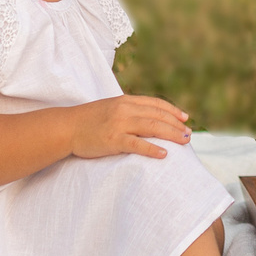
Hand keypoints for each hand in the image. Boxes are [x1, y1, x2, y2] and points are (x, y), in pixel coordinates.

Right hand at [70, 95, 191, 159]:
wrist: (66, 127)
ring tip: (184, 142)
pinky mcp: (112, 139)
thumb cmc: (88, 120)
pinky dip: (152, 148)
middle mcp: (125, 110)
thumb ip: (128, 110)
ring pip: (152, 128)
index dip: (173, 111)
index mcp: (125, 101)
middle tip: (189, 134)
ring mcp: (119, 124)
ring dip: (171, 134)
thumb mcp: (111, 108)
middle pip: (158, 116)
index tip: (185, 119)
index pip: (156, 104)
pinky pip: (137, 144)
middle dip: (176, 125)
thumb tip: (147, 117)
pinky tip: (164, 154)